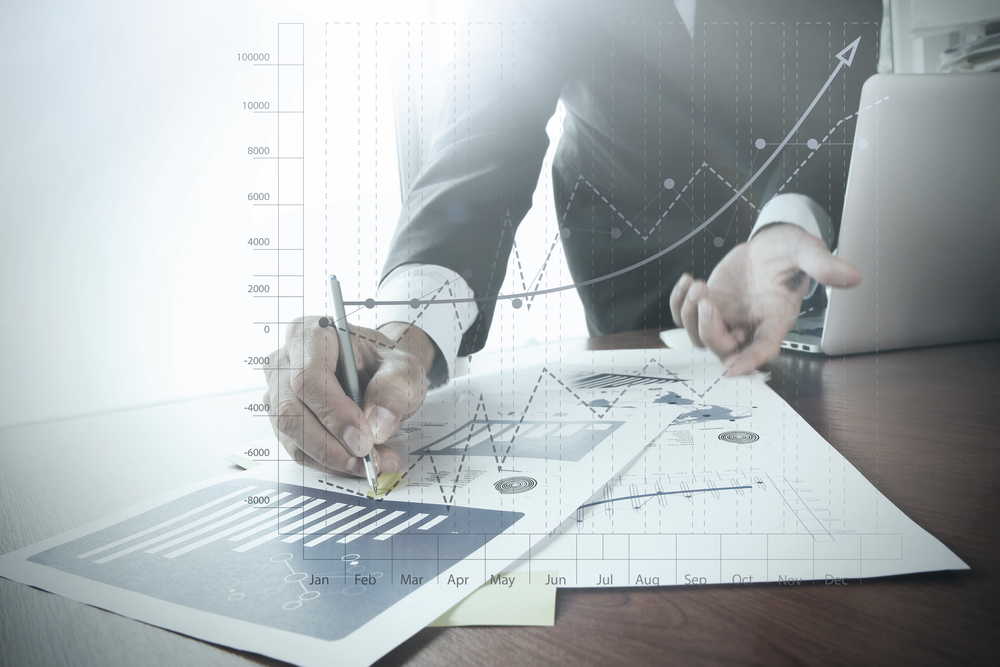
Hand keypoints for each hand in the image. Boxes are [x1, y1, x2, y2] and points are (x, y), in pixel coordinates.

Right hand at [262, 318, 436, 476]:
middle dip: (332, 444)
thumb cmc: (384, 363)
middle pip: (292, 410)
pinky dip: (327, 462)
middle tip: (369, 459)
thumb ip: (394, 389)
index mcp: (312, 333)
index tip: (363, 439)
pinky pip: (297, 448)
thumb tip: (377, 425)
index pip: (309, 376)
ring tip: (371, 462)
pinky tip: (355, 462)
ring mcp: (278, 390)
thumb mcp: (403, 368)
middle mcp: (286, 360)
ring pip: (292, 434)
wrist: (379, 371)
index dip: (334, 412)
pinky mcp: (283, 418)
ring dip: (332, 457)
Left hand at [669, 224, 861, 374]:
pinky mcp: (709, 307)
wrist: (771, 246)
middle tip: (707, 299)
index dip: (749, 362)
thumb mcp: (808, 252)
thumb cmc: (790, 253)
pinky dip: (680, 304)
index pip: (763, 350)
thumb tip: (852, 275)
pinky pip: (685, 318)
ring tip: (699, 284)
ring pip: (699, 337)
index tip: (732, 370)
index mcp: (775, 321)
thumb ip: (824, 265)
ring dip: (692, 314)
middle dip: (710, 329)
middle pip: (724, 348)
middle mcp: (749, 327)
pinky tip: (688, 281)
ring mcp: (726, 320)